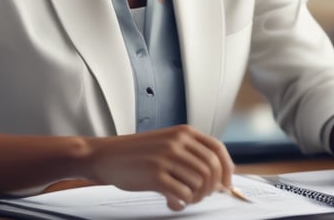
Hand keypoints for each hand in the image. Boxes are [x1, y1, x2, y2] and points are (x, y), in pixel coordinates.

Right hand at [83, 125, 234, 210]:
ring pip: (199, 183)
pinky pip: (182, 194)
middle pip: (212, 169)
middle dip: (211, 188)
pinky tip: (172, 202)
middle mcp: (177, 142)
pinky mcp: (154, 175)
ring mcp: (165, 158)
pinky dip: (182, 202)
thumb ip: (190, 153)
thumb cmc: (136, 153)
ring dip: (196, 197)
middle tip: (201, 196)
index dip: (227, 169)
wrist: (106, 156)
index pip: (217, 149)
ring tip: (184, 198)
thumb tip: (217, 177)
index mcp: (182, 132)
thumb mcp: (166, 142)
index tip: (226, 184)